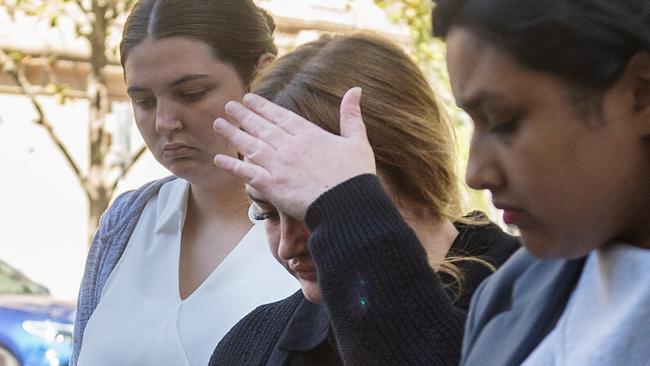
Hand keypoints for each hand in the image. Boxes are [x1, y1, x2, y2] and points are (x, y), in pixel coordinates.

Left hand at [213, 87, 375, 220]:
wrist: (348, 206)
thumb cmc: (356, 176)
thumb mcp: (358, 141)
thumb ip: (352, 116)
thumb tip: (356, 90)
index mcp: (309, 135)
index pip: (280, 116)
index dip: (263, 106)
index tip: (249, 98)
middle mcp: (289, 147)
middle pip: (262, 127)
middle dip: (244, 115)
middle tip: (229, 106)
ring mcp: (279, 166)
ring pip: (251, 146)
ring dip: (233, 134)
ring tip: (219, 123)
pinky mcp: (272, 187)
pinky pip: (248, 173)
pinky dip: (233, 166)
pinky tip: (219, 160)